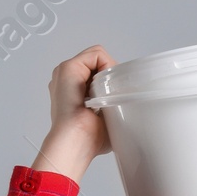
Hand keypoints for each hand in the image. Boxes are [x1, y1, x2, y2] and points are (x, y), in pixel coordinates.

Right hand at [30, 46, 115, 180]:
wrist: (76, 141)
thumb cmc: (89, 139)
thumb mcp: (106, 120)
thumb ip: (112, 108)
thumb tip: (130, 108)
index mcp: (72, 90)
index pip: (98, 73)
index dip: (111, 82)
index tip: (115, 99)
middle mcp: (68, 79)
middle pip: (99, 64)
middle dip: (112, 76)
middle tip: (114, 96)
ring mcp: (66, 72)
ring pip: (99, 58)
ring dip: (110, 72)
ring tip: (108, 94)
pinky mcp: (69, 67)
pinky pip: (97, 54)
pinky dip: (107, 66)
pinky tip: (105, 86)